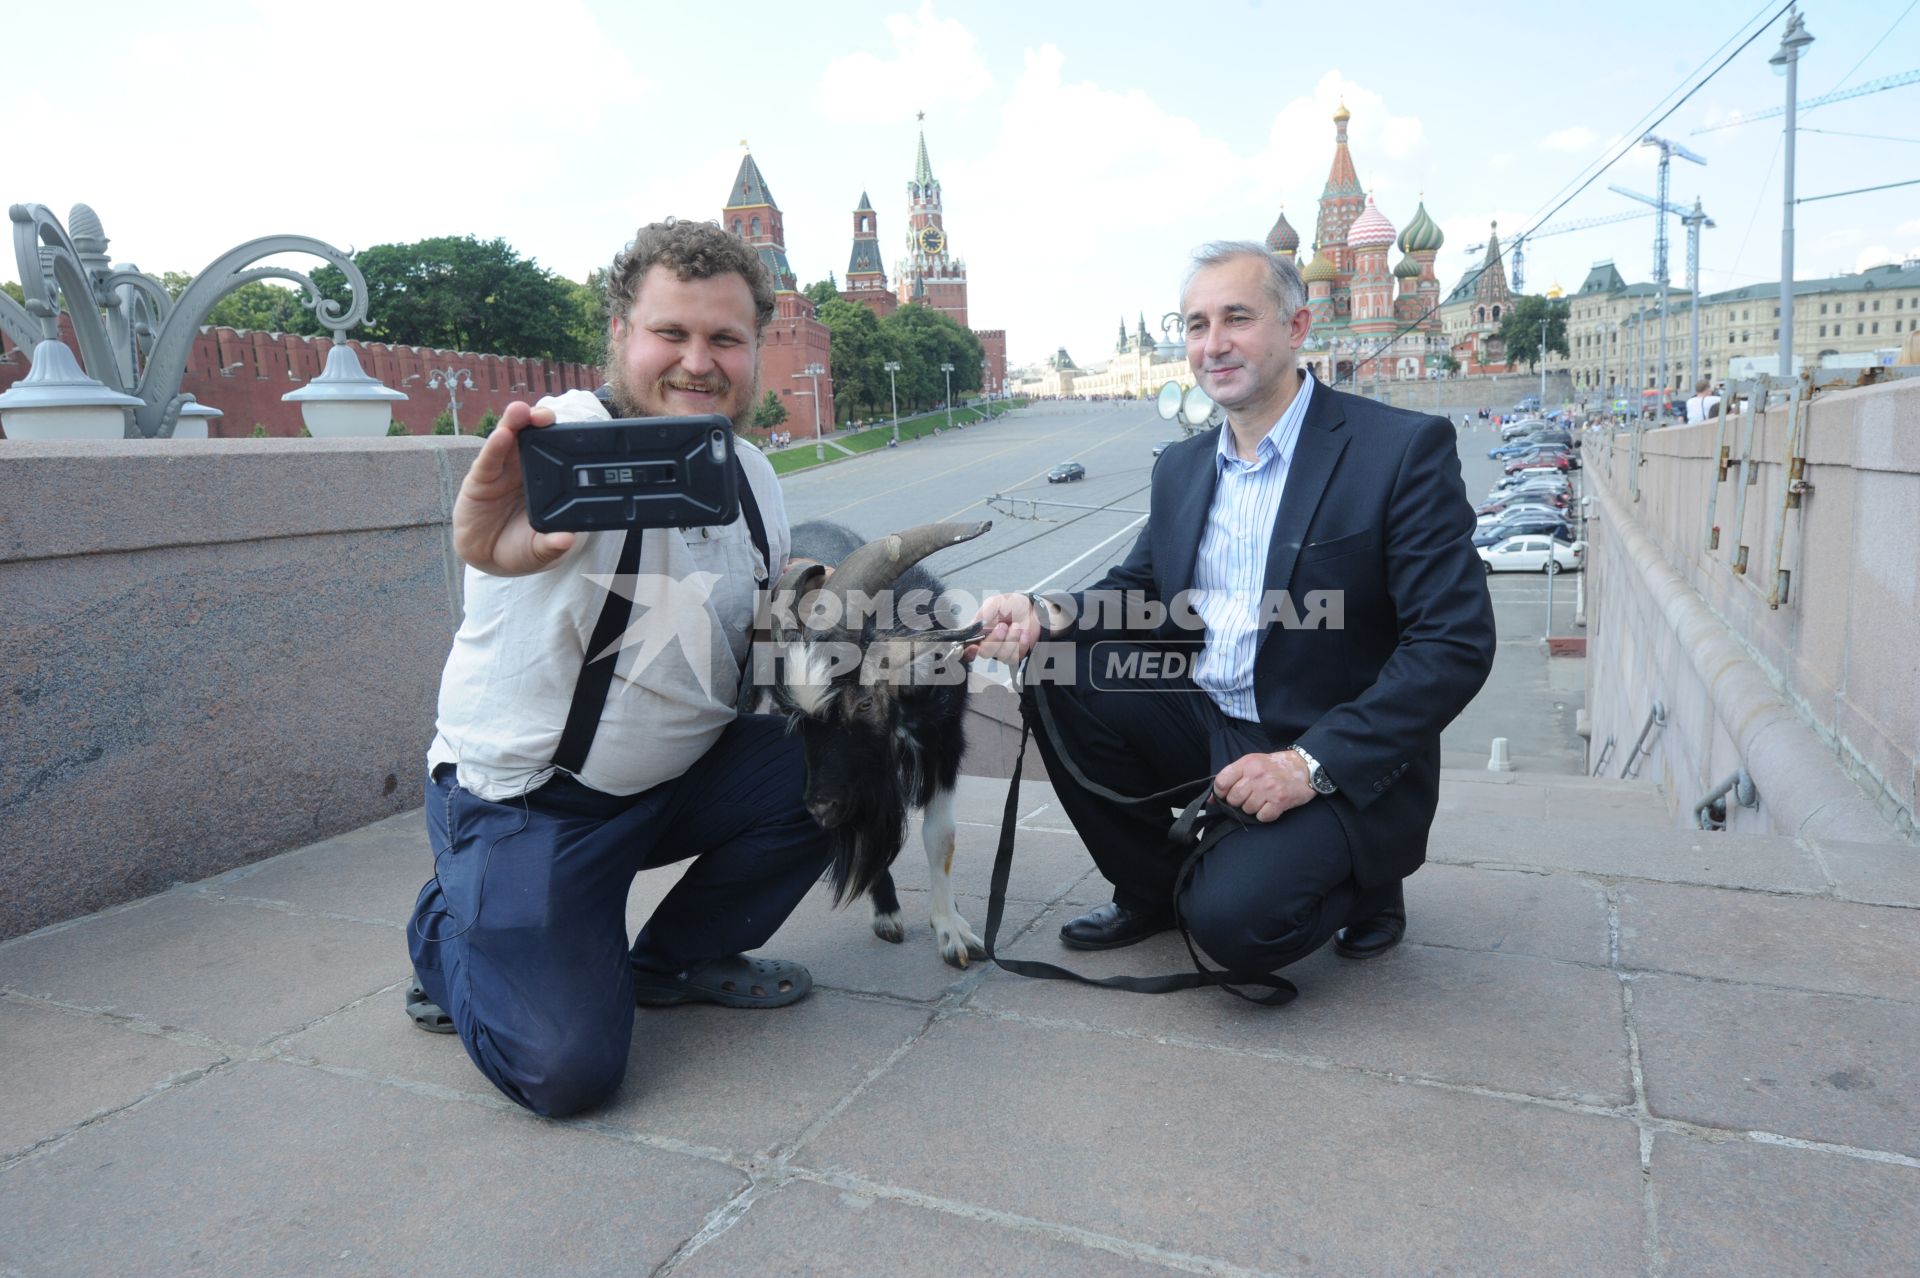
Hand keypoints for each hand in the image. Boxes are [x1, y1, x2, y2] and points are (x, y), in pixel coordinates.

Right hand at [450, 401, 575, 575]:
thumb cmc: (519, 547)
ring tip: (520, 411)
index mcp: (546, 480)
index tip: (575, 430)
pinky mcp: (480, 478)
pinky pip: (488, 460)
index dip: (563, 437)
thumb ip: (551, 545)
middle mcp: (525, 469)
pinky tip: (500, 436)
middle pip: (533, 437)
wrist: (487, 557)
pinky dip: (494, 447)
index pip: (556, 452)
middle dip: (539, 420)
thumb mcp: (539, 550)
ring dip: (514, 422)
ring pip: (509, 439)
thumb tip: (567, 540)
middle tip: (546, 416)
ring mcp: (502, 470)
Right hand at [965, 592, 1047, 663]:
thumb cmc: (1012, 605)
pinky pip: (1015, 657)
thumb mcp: (996, 602)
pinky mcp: (1014, 655)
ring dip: (1011, 640)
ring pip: (1001, 656)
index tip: (974, 647)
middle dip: (996, 639)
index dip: (969, 650)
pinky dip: (1021, 644)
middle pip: (985, 652)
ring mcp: (1001, 650)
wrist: (1032, 609)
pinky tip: (1024, 634)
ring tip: (1017, 626)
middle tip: (1004, 626)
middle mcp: (989, 643)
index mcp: (979, 631)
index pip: (968, 646)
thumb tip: (978, 622)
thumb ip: (986, 611)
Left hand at [1213, 750, 1314, 822]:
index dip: (1220, 793)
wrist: (1305, 767)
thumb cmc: (1276, 766)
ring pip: (1247, 809)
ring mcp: (1268, 788)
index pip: (1221, 782)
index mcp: (1247, 763)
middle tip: (1250, 797)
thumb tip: (1212, 798)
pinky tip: (1271, 806)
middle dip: (1239, 802)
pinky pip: (1262, 817)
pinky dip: (1266, 815)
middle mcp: (1256, 775)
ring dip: (1253, 808)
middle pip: (1233, 799)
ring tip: (1263, 799)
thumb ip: (1232, 777)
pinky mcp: (1280, 801)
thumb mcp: (1252, 763)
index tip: (1226, 796)